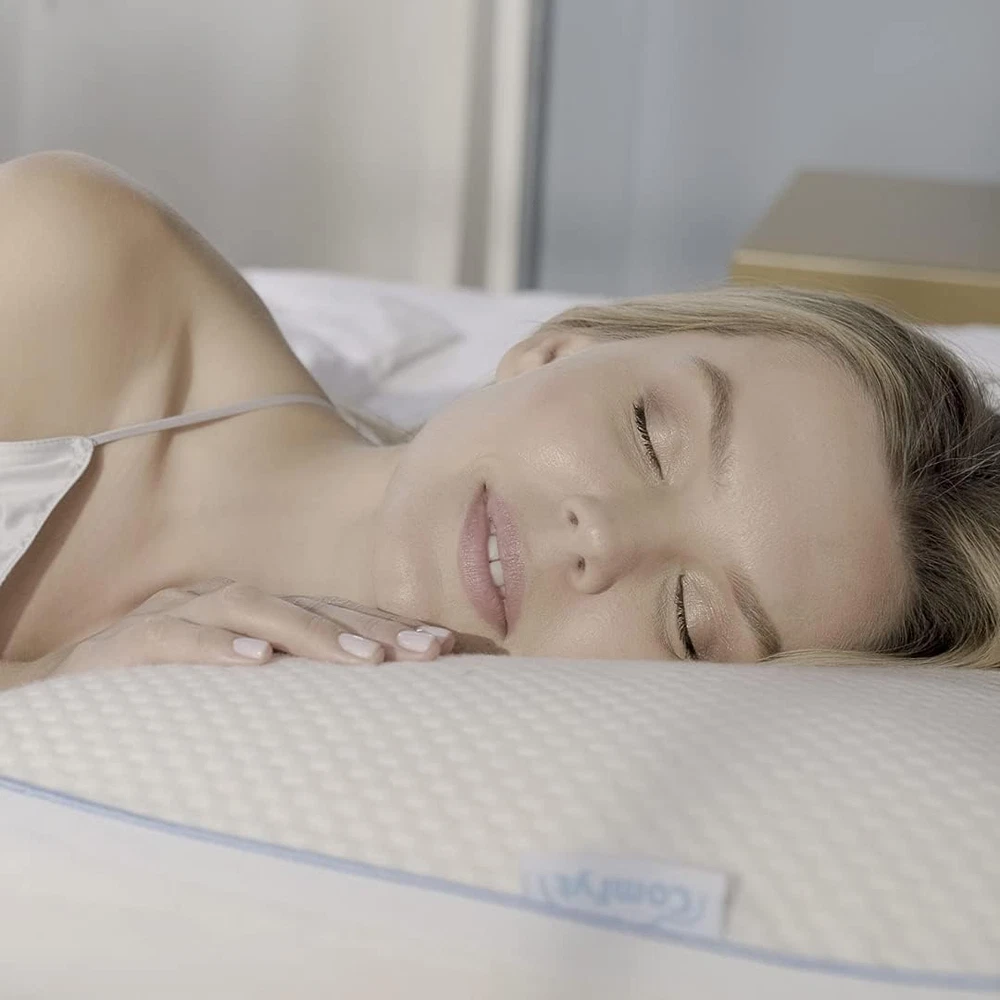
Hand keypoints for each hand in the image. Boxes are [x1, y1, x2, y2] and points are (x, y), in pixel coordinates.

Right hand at [28, 578, 455, 682]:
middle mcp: (221, 603)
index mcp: (251, 614)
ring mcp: (176, 616)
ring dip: (313, 633)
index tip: (448, 649)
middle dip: (374, 627)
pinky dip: (217, 649)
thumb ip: (288, 689)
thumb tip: (365, 714)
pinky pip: (175, 639)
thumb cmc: (158, 699)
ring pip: (253, 608)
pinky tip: (258, 664)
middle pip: (309, 604)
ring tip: (369, 662)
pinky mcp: (127, 646)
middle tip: (433, 653)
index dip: (389, 627)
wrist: (52, 704)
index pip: (332, 614)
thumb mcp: (231, 694)